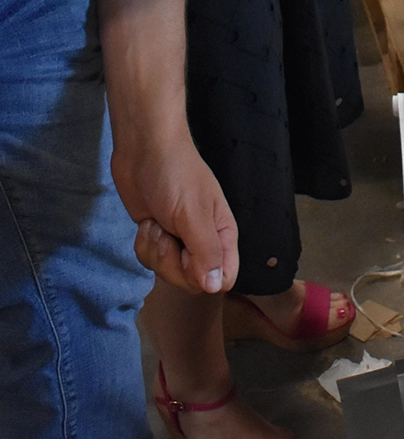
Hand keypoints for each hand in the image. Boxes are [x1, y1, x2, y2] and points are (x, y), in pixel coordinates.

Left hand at [112, 133, 238, 294]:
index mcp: (222, 235)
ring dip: (155, 251)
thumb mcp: (193, 214)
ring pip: (168, 272)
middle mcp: (203, 242)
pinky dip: (144, 245)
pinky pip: (150, 261)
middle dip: (171, 263)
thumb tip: (217, 287)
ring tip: (156, 223)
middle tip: (167, 234)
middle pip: (192, 281)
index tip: (189, 257)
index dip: (206, 278)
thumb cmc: (175, 175)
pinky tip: (147, 223)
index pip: (225, 277)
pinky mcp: (157, 238)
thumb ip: (206, 252)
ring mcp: (179, 241)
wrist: (143, 151)